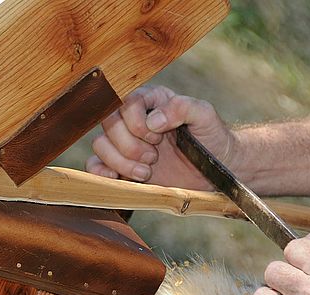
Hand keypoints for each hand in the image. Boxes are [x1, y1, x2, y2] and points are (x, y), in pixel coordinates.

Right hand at [86, 85, 238, 187]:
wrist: (214, 171)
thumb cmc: (212, 139)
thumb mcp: (206, 116)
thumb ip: (183, 107)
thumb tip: (154, 120)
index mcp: (151, 101)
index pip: (125, 102)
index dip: (136, 123)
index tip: (158, 137)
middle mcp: (133, 120)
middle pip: (109, 124)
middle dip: (130, 146)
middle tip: (154, 157)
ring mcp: (124, 144)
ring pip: (100, 145)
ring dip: (121, 162)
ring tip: (146, 173)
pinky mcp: (120, 167)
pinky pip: (95, 166)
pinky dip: (101, 172)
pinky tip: (120, 178)